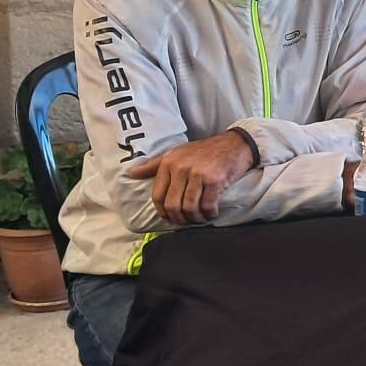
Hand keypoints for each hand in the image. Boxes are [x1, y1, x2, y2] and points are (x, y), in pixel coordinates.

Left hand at [126, 130, 254, 224]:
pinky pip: (207, 205)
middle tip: (185, 221)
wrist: (235, 144)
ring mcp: (198, 174)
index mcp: (169, 163)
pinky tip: (211, 213)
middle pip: (172, 205)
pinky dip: (209, 214)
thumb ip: (153, 165)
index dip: (162, 212)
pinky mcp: (215, 180)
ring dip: (195, 218)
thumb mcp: (177, 153)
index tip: (169, 217)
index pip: (157, 196)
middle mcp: (181, 168)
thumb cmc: (205, 150)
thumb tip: (130, 173)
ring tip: (199, 219)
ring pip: (189, 207)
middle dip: (178, 218)